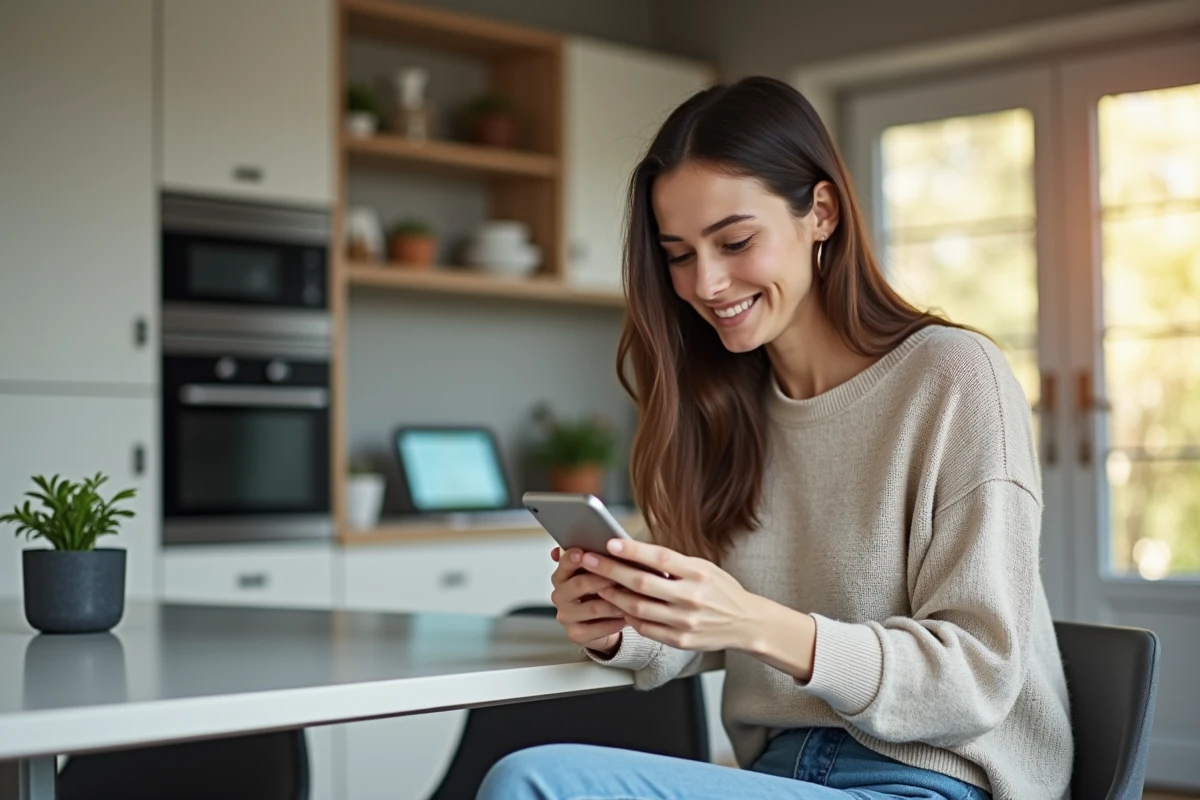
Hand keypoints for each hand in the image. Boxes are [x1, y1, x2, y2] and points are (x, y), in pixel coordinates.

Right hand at [549, 547, 624, 655]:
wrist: (603, 624)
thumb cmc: (603, 591)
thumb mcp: (599, 572)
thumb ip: (598, 558)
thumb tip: (607, 541)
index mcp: (562, 576)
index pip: (564, 564)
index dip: (572, 558)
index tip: (583, 553)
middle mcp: (560, 595)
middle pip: (578, 584)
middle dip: (602, 578)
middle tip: (621, 575)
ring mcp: (566, 616)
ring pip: (592, 607)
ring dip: (614, 602)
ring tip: (632, 597)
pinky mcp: (575, 634)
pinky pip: (598, 628)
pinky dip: (615, 622)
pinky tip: (628, 617)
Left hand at [574, 538, 764, 651]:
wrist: (746, 623)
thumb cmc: (721, 590)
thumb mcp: (704, 568)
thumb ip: (673, 563)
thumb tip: (635, 553)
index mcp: (698, 573)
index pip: (659, 558)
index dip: (632, 550)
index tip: (608, 542)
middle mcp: (691, 597)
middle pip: (641, 583)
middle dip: (610, 570)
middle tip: (589, 560)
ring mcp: (685, 621)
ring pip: (638, 607)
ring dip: (613, 595)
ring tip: (598, 584)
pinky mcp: (680, 641)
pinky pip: (645, 628)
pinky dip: (628, 616)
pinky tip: (618, 606)